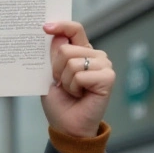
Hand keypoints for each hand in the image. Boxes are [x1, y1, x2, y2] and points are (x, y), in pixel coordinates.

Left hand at [40, 21, 114, 137]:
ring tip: (73, 91)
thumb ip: (53, 55)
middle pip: (66, 49)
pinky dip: (74, 88)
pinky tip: (81, 95)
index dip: (61, 26)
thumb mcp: (50, 75)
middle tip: (62, 83)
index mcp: (82, 52)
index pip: (75, 30)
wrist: (67, 126)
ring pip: (72, 62)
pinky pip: (80, 75)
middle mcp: (95, 56)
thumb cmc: (60, 102)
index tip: (45, 27)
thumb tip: (56, 34)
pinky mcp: (108, 78)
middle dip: (56, 69)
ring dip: (65, 81)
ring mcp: (104, 66)